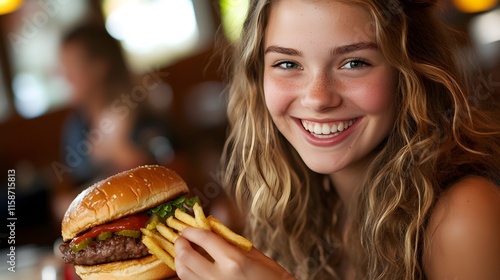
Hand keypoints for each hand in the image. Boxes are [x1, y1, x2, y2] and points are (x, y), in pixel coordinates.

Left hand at [174, 227, 295, 279]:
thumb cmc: (271, 276)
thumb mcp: (253, 254)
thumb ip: (230, 241)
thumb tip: (212, 229)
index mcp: (233, 260)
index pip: (204, 239)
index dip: (192, 230)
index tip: (187, 227)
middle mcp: (219, 276)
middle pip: (187, 256)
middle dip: (180, 243)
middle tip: (180, 237)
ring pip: (184, 273)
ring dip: (179, 259)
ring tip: (183, 251)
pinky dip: (187, 273)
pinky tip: (191, 267)